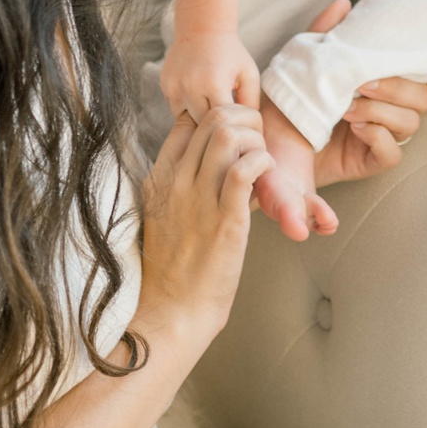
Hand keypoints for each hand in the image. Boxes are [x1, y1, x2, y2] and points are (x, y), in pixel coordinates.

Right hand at [138, 103, 269, 337]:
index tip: (236, 134)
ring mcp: (199, 199)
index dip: (217, 117)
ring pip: (228, 134)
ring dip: (255, 138)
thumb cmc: (175, 268)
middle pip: (210, 117)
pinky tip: (267, 178)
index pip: (187, 120)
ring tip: (263, 160)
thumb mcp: (165, 216)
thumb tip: (211, 162)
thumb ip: (182, 185)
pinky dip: (263, 163)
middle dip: (243, 118)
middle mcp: (176, 182)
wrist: (172, 310)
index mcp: (159, 178)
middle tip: (258, 141)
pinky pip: (246, 170)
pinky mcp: (226, 221)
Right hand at [161, 30, 258, 125]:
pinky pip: (176, 111)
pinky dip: (188, 112)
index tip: (238, 130)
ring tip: (212, 117)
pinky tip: (199, 104)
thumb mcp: (249, 75)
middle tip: (225, 130)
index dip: (231, 129)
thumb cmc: (231, 53)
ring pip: (186, 122)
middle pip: (202, 125)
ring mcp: (174, 87)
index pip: (221, 123)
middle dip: (214, 130)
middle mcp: (189, 87)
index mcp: (213, 84)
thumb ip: (251, 105)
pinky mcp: (165, 86)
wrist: (202, 27)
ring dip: (198, 122)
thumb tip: (253, 134)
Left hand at [299, 0, 426, 187]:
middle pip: (422, 99)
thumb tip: (345, 4)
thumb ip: (326, 33)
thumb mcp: (307, 61)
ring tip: (347, 107)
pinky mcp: (370, 161)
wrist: (271, 140)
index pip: (423, 78)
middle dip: (396, 88)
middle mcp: (389, 110)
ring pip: (409, 123)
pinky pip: (392, 152)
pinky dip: (377, 136)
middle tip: (362, 84)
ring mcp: (382, 136)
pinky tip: (356, 128)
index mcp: (382, 85)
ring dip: (381, 111)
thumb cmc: (294, 99)